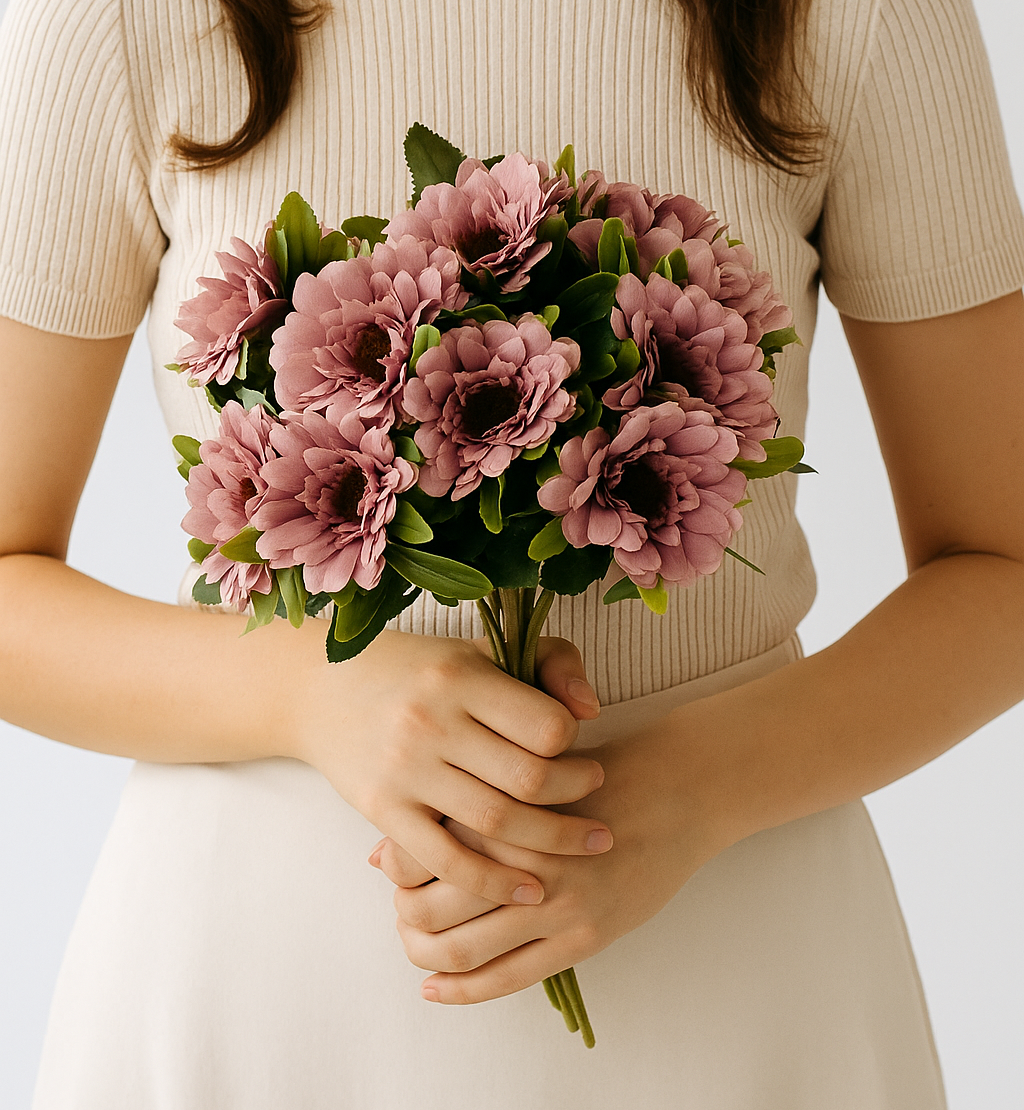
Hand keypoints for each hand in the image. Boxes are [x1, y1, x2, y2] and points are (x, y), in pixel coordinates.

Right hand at [292, 629, 610, 906]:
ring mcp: (404, 771)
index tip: (582, 751)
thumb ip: (549, 662)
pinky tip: (531, 891)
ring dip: (554, 842)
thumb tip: (591, 712)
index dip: (575, 744)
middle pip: (528, 778)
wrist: (323, 689)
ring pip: (496, 823)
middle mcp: (431, 722)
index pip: (546, 726)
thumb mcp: (481, 650)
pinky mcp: (383, 810)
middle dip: (577, 796)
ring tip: (589, 843)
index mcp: (460, 677)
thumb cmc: (421, 671)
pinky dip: (495, 882)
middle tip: (599, 798)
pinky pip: (447, 860)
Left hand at [377, 717, 728, 1003]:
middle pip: (428, 907)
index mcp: (501, 808)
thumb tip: (383, 853)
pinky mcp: (583, 936)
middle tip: (402, 911)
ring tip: (417, 950)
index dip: (394, 869)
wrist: (675, 789)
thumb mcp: (526, 773)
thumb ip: (464, 806)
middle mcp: (521, 857)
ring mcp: (555, 902)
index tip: (392, 870)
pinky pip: (508, 978)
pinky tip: (438, 989)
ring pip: (461, 949)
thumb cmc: (595, 775)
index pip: (419, 853)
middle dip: (403, 916)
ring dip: (425, 956)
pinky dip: (463, 992)